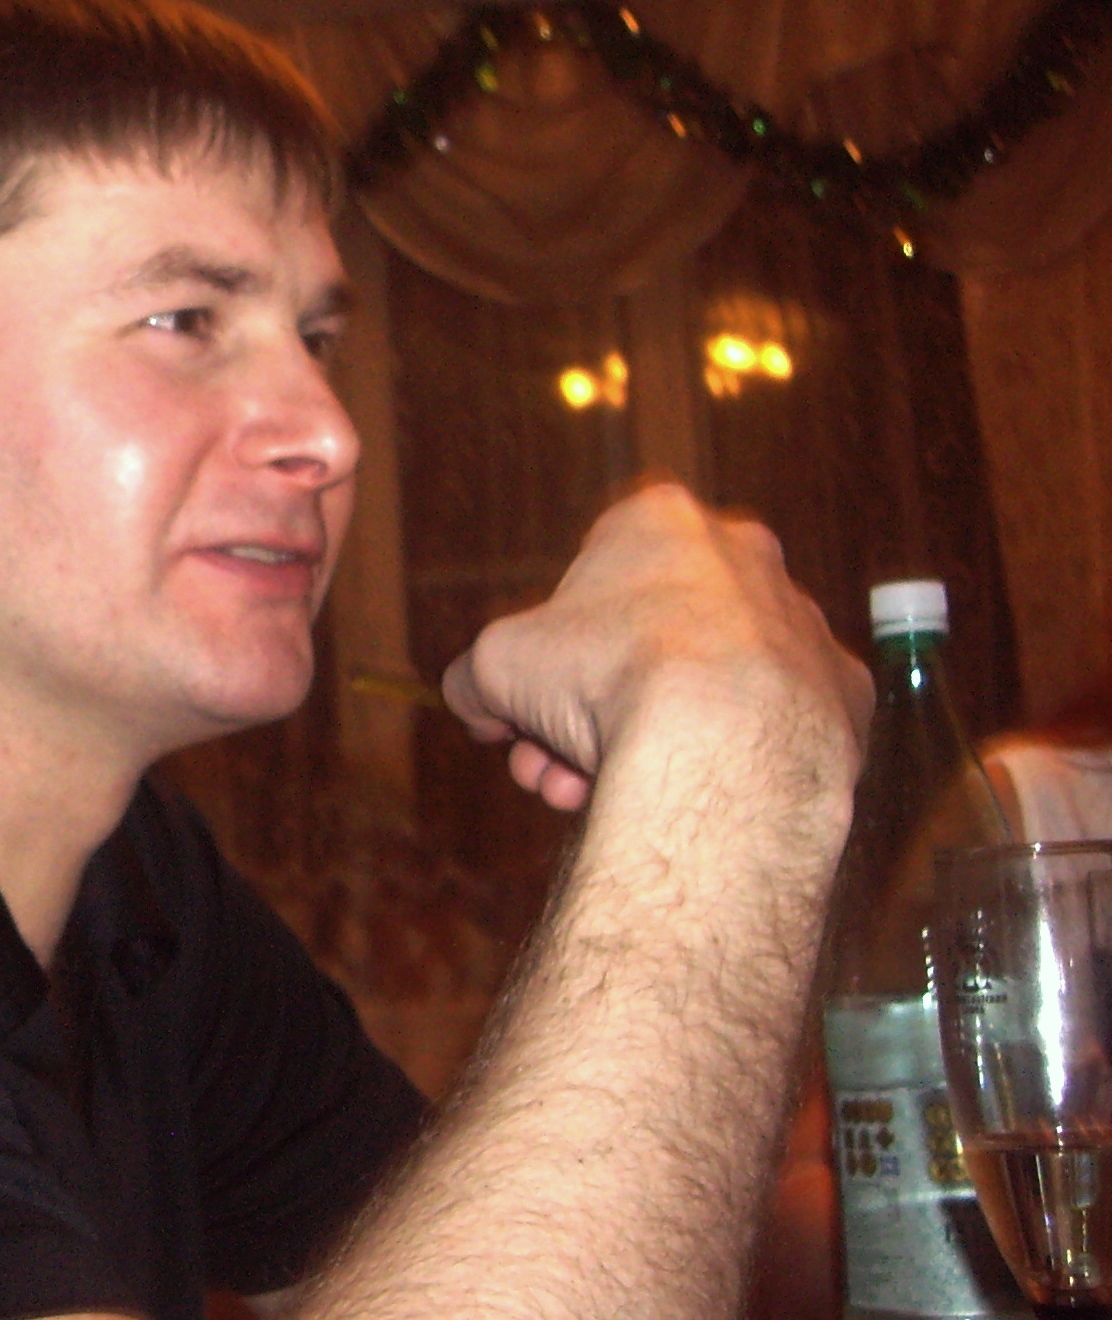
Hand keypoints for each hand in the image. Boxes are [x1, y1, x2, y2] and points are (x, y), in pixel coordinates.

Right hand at [440, 483, 870, 812]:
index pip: (587, 579)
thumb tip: (476, 705)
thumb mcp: (495, 666)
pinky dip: (725, 759)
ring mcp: (801, 622)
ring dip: (645, 740)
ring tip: (598, 798)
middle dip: (588, 709)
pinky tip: (684, 796)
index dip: (548, 650)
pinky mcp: (843, 691)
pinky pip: (768, 727)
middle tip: (552, 767)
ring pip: (704, 687)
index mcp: (660, 520)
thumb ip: (478, 678)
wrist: (722, 740)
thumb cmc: (602, 676)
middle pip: (643, 639)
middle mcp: (742, 554)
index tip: (529, 705)